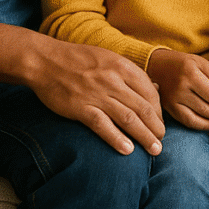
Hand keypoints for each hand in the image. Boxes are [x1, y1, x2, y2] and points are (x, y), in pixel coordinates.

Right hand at [27, 37, 163, 156]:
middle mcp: (113, 80)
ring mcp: (97, 94)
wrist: (46, 60)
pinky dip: (117, 139)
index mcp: (122, 66)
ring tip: (154, 149)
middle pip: (143, 107)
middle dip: (156, 126)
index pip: (150, 92)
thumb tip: (154, 87)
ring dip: (144, 136)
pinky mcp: (80, 108)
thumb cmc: (79, 59)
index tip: (160, 122)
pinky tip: (128, 150)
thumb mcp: (109, 58)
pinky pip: (103, 125)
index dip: (158, 110)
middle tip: (162, 141)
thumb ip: (130, 73)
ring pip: (128, 118)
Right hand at [146, 49, 208, 130]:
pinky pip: (185, 121)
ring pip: (194, 117)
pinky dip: (198, 126)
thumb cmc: (182, 63)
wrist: (156, 65)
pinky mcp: (168, 108)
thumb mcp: (199, 61)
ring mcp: (172, 99)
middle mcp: (180, 87)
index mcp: (190, 73)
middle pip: (203, 107)